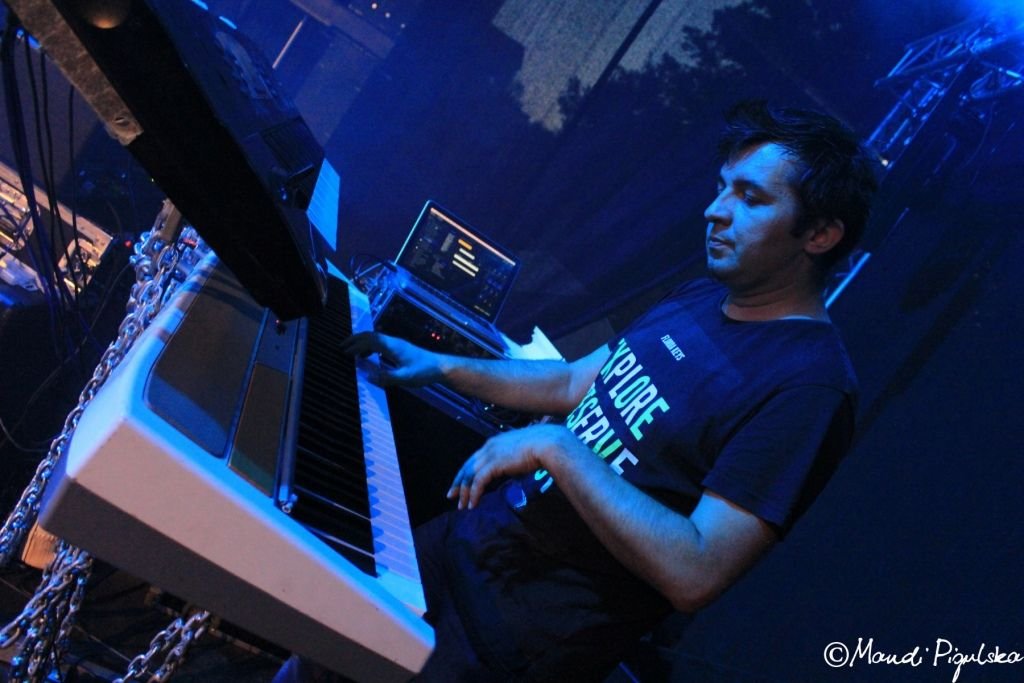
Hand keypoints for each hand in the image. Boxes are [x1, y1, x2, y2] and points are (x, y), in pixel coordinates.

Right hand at [339, 332, 441, 386]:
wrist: (439, 366)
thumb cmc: (423, 371)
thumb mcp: (405, 378)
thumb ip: (386, 378)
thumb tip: (368, 376)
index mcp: (391, 346)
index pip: (369, 340)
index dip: (355, 344)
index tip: (344, 351)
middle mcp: (393, 342)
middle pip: (370, 335)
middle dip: (355, 340)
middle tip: (342, 347)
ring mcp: (397, 344)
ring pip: (375, 338)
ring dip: (362, 343)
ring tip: (352, 353)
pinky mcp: (400, 348)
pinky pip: (381, 344)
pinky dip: (370, 347)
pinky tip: (368, 357)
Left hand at [447, 424, 574, 509]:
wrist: (548, 443)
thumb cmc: (541, 447)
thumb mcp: (521, 451)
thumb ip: (512, 459)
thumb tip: (513, 469)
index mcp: (494, 443)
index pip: (474, 459)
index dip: (466, 472)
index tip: (461, 484)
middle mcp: (488, 447)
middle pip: (467, 466)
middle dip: (459, 482)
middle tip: (452, 496)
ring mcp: (490, 455)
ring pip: (470, 475)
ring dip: (465, 492)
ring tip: (462, 506)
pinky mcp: (494, 464)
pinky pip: (478, 482)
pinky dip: (474, 494)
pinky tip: (472, 505)